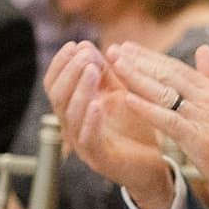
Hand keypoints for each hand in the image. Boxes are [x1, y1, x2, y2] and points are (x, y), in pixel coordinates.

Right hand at [45, 43, 173, 203]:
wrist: (152, 164)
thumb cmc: (135, 127)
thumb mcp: (121, 94)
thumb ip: (108, 74)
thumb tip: (91, 46)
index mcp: (74, 109)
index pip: (55, 83)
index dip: (61, 63)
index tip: (75, 44)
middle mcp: (72, 125)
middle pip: (58, 95)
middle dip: (70, 71)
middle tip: (85, 53)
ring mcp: (82, 143)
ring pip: (70, 114)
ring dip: (81, 89)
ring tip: (92, 69)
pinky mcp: (98, 158)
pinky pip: (88, 138)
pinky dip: (91, 120)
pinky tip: (97, 104)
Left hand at [106, 43, 208, 207]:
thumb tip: (203, 50)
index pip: (177, 68)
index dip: (151, 57)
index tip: (128, 47)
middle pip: (168, 75)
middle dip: (139, 61)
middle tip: (113, 49)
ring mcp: (204, 118)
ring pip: (165, 92)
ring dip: (137, 78)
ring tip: (116, 65)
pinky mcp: (200, 138)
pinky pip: (168, 120)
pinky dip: (147, 109)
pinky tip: (128, 99)